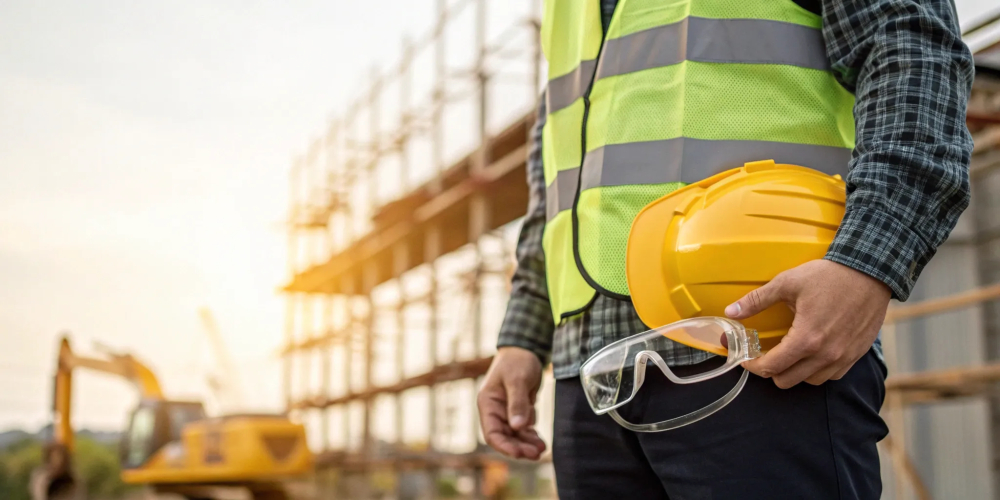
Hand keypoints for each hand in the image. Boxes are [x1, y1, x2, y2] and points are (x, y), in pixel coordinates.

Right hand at [477, 346, 546, 459]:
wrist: (525, 349)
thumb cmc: (517, 361)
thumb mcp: (517, 380)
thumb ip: (517, 403)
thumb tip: (518, 427)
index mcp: (488, 403)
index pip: (491, 433)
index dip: (504, 446)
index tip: (519, 453)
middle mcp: (495, 411)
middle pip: (504, 437)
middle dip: (519, 448)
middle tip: (536, 454)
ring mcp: (506, 412)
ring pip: (515, 436)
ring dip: (526, 444)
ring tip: (541, 449)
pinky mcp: (518, 411)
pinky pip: (523, 429)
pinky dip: (531, 436)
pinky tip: (541, 441)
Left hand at [725, 259, 890, 387]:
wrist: (870, 272)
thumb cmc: (829, 276)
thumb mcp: (787, 283)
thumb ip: (756, 300)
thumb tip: (730, 311)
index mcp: (806, 339)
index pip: (771, 367)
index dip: (752, 365)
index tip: (746, 358)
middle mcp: (826, 355)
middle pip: (786, 381)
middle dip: (770, 370)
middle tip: (764, 354)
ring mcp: (843, 357)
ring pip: (809, 381)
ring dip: (793, 372)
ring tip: (787, 353)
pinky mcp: (856, 355)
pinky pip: (831, 375)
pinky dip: (816, 370)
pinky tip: (810, 353)